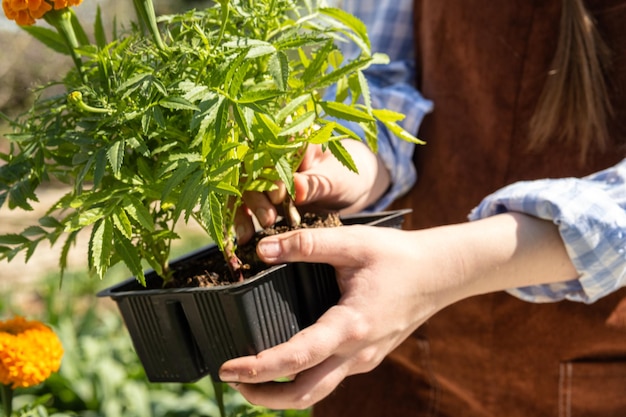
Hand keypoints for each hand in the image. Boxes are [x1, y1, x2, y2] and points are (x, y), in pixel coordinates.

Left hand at [219, 224, 464, 408]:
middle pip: (305, 394)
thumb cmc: (398, 256)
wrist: (440, 273)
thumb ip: (306, 245)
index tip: (228, 369)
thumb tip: (262, 250)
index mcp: (350, 325)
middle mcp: (357, 352)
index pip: (297, 358)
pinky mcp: (367, 356)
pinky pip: (331, 377)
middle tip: (231, 379)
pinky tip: (288, 360)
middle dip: (264, 395)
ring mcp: (364, 359)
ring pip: (318, 391)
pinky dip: (303, 378)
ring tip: (252, 376)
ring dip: (282, 392)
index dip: (259, 369)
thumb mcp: (352, 242)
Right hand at [235, 140, 389, 242]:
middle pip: (250, 172)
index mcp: (290, 141)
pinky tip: (242, 239)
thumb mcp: (337, 179)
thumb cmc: (347, 175)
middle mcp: (271, 156)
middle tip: (268, 219)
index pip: (269, 153)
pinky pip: (245, 207)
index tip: (277, 195)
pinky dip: (242, 222)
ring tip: (248, 235)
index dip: (268, 174)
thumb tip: (295, 188)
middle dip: (254, 197)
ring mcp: (264, 176)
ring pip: (243, 190)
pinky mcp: (262, 196)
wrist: (351, 185)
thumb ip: (315, 183)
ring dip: (242, 213)